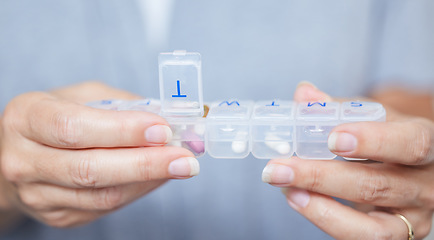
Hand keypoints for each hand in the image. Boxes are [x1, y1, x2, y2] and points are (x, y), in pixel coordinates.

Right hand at [0, 82, 198, 227]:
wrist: (22, 154)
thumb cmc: (58, 116)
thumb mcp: (82, 95)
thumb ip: (122, 105)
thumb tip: (170, 118)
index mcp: (26, 118)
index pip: (74, 127)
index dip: (122, 130)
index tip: (163, 130)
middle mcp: (23, 161)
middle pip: (89, 169)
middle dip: (145, 164)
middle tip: (186, 157)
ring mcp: (37, 195)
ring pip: (102, 196)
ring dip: (149, 180)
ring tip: (181, 165)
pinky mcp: (57, 216)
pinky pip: (106, 208)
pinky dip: (139, 190)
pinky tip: (159, 176)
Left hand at [262, 82, 433, 238]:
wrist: (406, 168)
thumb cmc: (386, 137)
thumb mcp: (371, 116)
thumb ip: (338, 106)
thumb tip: (304, 94)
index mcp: (424, 143)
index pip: (410, 144)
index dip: (373, 141)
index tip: (331, 139)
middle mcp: (424, 184)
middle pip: (376, 185)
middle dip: (320, 177)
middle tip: (279, 168)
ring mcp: (413, 216)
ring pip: (371, 227)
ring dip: (319, 207)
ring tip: (286, 188)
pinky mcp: (397, 236)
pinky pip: (360, 238)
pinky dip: (325, 220)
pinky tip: (298, 199)